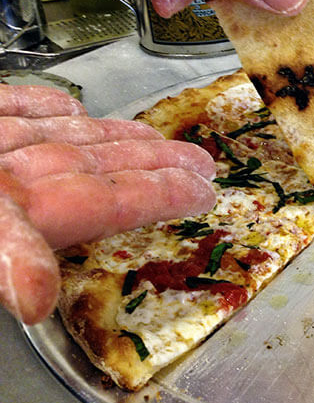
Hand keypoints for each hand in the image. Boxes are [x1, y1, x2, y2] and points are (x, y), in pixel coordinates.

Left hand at [0, 85, 216, 323]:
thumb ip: (8, 253)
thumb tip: (35, 298)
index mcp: (10, 210)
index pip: (104, 201)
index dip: (160, 195)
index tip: (204, 194)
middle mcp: (7, 171)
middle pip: (96, 167)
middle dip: (154, 167)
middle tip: (200, 164)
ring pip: (61, 138)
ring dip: (114, 140)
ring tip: (152, 139)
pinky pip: (5, 108)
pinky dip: (38, 106)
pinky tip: (64, 105)